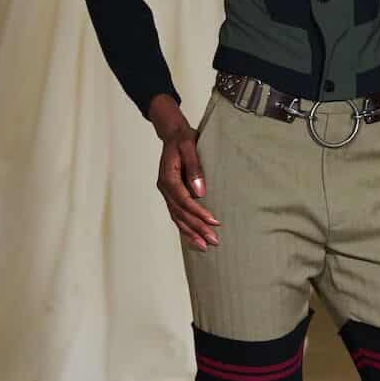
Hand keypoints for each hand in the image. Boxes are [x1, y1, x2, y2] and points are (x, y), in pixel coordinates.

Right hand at [150, 94, 219, 251]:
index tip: (214, 221)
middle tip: (214, 241)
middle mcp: (165, 188)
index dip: (199, 212)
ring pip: (177, 218)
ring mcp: (167, 193)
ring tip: (205, 246)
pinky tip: (195, 238)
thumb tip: (200, 192)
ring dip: (191, 233)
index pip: (184, 200)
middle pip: (181, 213)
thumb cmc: (183, 138)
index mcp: (168, 178)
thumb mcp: (190, 146)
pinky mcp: (172, 195)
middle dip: (197, 229)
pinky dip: (185, 227)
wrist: (173, 134)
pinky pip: (177, 215)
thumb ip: (195, 168)